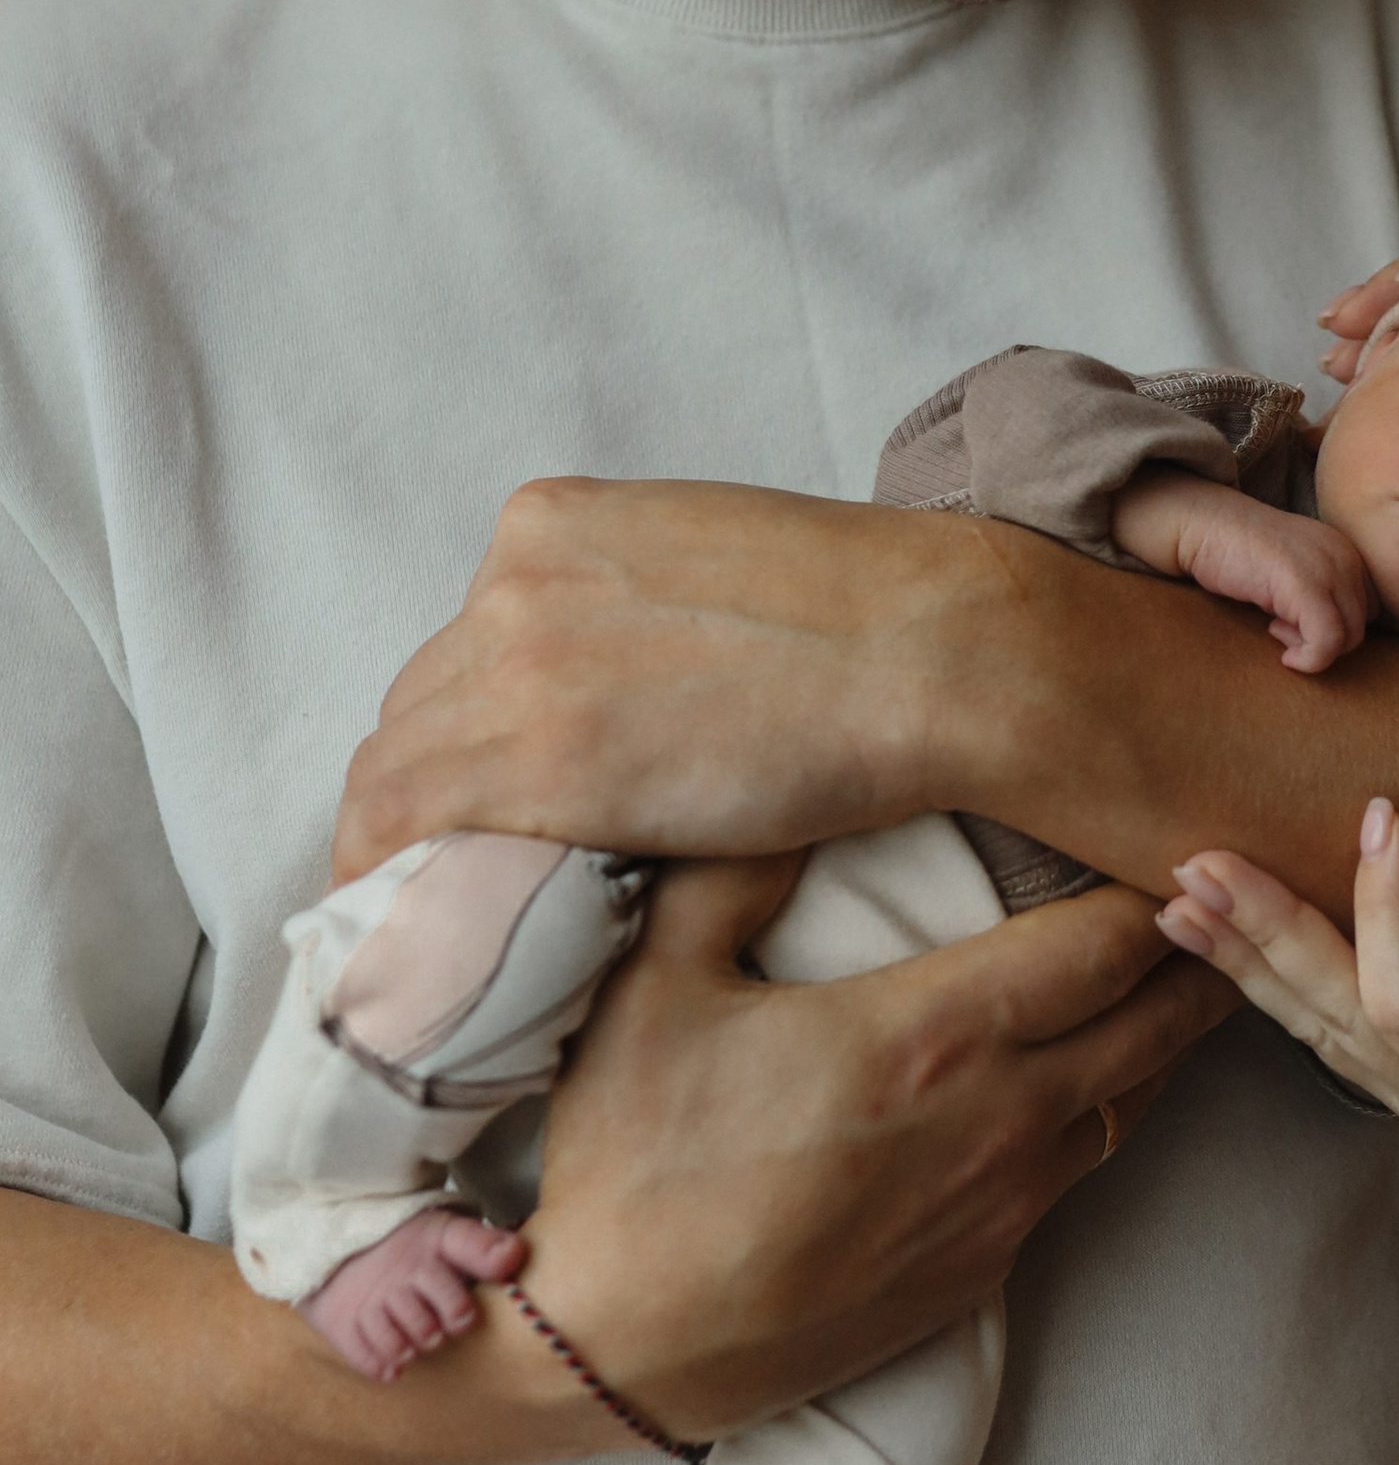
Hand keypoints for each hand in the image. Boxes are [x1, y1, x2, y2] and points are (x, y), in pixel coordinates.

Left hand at [335, 482, 1022, 875]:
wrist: (940, 649)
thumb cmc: (871, 624)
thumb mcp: (715, 571)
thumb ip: (637, 617)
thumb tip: (618, 702)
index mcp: (551, 523)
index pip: (465, 647)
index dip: (476, 735)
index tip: (505, 802)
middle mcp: (510, 577)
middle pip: (422, 709)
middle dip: (449, 793)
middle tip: (487, 878)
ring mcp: (513, 662)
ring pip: (397, 769)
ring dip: (419, 848)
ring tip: (458, 926)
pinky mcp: (537, 758)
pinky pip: (395, 825)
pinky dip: (392, 881)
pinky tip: (422, 941)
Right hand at [517, 855, 1235, 1439]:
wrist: (618, 1346)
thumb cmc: (632, 1158)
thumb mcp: (659, 983)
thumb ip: (736, 871)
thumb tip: (795, 783)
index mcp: (934, 1034)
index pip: (1104, 942)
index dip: (1158, 884)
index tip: (1188, 832)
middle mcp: (998, 1120)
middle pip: (1158, 1020)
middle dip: (1206, 952)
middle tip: (1242, 893)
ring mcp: (1001, 1206)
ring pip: (1134, 1101)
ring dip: (1166, 1034)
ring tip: (1190, 973)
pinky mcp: (984, 1271)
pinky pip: (1081, 1171)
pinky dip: (1109, 1109)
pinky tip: (1096, 1077)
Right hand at [1110, 472, 1373, 672]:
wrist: (1200, 524)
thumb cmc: (1236, 551)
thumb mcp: (1291, 570)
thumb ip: (1319, 593)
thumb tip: (1335, 640)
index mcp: (1346, 550)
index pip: (1366, 609)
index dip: (1331, 625)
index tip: (1292, 620)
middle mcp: (1346, 556)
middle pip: (1359, 626)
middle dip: (1321, 639)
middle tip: (1279, 627)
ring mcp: (1329, 568)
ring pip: (1347, 638)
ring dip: (1310, 647)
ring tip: (1274, 628)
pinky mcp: (1306, 585)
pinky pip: (1327, 642)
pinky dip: (1306, 658)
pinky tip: (1272, 636)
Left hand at [1155, 797, 1398, 1278]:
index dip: (1386, 912)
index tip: (1382, 817)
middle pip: (1330, 1011)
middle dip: (1264, 932)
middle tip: (1201, 860)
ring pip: (1306, 1022)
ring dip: (1238, 956)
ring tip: (1175, 890)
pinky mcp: (1395, 1083)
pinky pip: (1315, 1026)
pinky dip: (1256, 979)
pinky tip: (1213, 935)